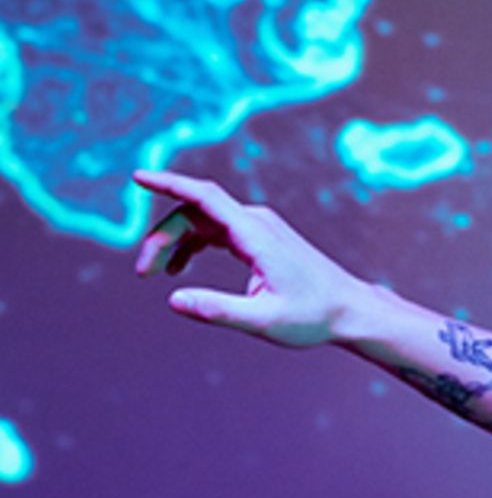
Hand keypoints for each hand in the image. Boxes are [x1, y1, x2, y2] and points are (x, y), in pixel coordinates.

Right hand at [133, 170, 370, 346]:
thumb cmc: (313, 316)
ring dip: (174, 241)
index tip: (138, 176)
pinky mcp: (261, 238)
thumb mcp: (262, 320)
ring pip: (203, 221)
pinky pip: (216, 230)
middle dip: (161, 236)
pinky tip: (178, 269)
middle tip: (143, 273)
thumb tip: (173, 299)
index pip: (205, 196)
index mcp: (256, 234)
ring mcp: (259, 228)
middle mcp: (256, 222)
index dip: (170, 183)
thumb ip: (217, 310)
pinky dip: (192, 244)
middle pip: (194, 212)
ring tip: (154, 274)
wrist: (347, 309)